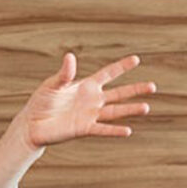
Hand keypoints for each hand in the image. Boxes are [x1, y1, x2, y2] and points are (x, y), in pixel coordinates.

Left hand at [20, 53, 155, 148]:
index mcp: (86, 85)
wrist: (33, 124)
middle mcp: (92, 100)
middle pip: (118, 93)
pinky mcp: (84, 129)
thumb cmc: (42, 102)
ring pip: (115, 111)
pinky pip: (102, 129)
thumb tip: (70, 57)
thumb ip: (64, 73)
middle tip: (153, 86)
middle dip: (135, 90)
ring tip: (146, 107)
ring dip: (130, 109)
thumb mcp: (52, 85)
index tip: (136, 59)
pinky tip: (128, 130)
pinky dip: (114, 130)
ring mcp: (90, 115)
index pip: (108, 74)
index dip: (121, 67)